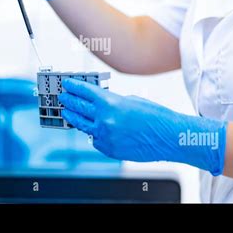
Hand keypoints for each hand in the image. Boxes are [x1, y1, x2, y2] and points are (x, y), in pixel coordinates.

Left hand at [58, 79, 227, 175]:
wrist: (168, 137)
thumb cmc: (155, 116)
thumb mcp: (131, 101)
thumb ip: (112, 102)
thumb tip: (100, 105)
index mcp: (110, 103)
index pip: (84, 92)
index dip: (73, 86)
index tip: (67, 84)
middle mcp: (104, 119)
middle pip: (79, 108)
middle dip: (69, 101)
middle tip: (63, 97)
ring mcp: (105, 136)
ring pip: (82, 126)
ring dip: (74, 118)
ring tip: (68, 113)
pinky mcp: (109, 149)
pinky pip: (95, 139)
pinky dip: (92, 133)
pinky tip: (90, 129)